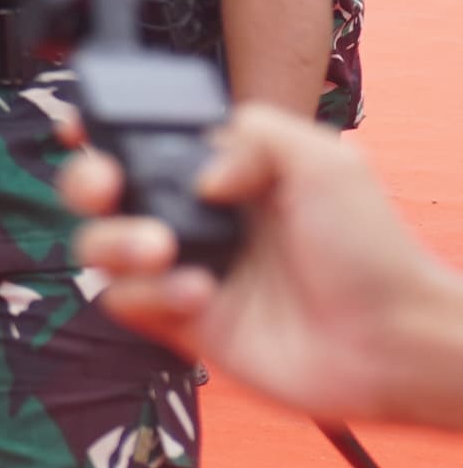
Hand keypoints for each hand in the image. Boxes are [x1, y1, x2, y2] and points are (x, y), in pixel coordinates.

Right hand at [65, 104, 462, 427]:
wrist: (388, 339)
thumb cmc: (371, 250)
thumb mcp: (325, 161)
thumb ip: (254, 134)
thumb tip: (197, 174)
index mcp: (228, 175)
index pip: (149, 144)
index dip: (104, 133)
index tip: (80, 128)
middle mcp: (199, 221)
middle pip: (104, 191)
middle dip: (86, 181)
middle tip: (106, 186)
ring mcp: (186, 271)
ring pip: (100, 247)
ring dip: (115, 241)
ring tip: (160, 250)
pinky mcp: (182, 325)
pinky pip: (127, 302)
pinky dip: (149, 295)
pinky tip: (200, 295)